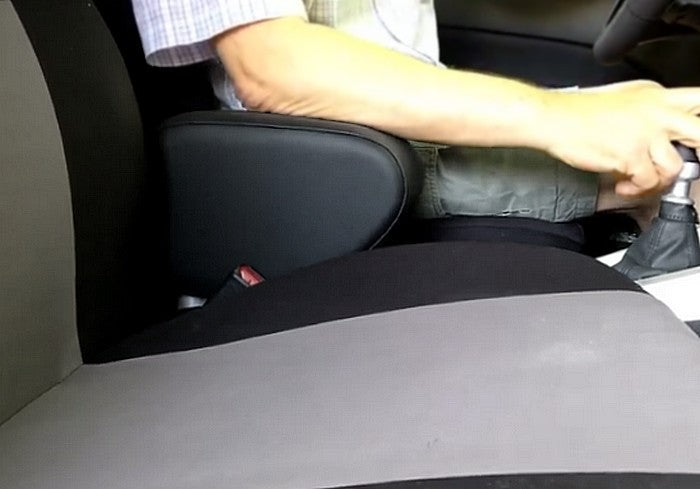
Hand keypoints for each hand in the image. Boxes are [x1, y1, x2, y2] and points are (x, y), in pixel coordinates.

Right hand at [541, 80, 699, 197]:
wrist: (553, 118)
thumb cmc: (579, 113)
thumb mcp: (626, 100)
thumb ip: (651, 114)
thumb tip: (666, 137)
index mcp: (657, 95)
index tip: (697, 143)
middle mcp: (656, 111)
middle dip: (699, 154)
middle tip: (691, 165)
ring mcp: (645, 133)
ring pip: (674, 167)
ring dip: (657, 181)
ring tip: (639, 182)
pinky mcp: (630, 154)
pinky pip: (647, 182)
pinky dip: (636, 190)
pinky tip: (623, 184)